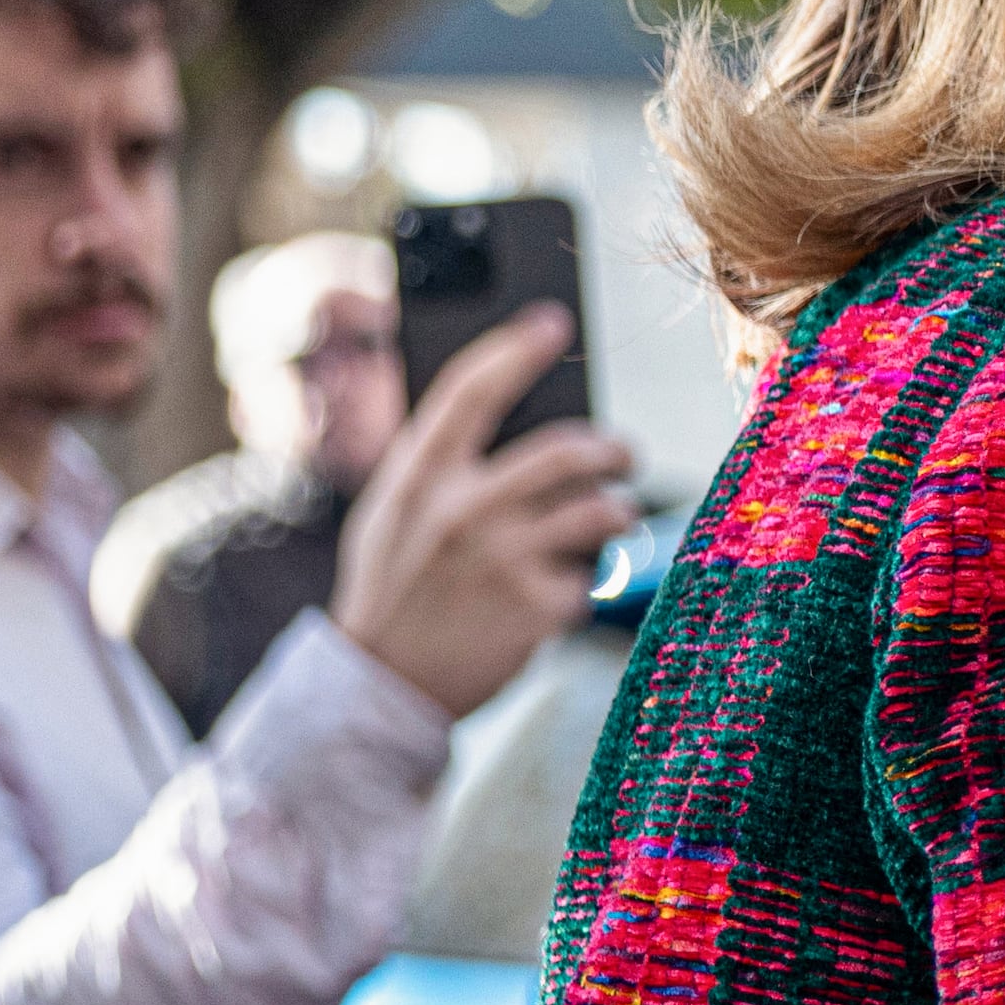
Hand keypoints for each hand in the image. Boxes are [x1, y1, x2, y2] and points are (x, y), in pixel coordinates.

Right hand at [330, 308, 637, 717]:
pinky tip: (562, 588)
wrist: (382, 680)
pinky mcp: (537, 607)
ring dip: (617, 510)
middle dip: (611, 448)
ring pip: (600, 509)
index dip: (516, 348)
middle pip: (566, 450)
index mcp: (418, 477)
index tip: (552, 323)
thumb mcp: (394, 513)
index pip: (470, 390)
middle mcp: (461, 510)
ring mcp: (503, 559)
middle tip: (622, 455)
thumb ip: (440, 466)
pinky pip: (592, 574)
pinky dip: (587, 578)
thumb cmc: (395, 584)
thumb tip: (512, 409)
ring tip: (610, 517)